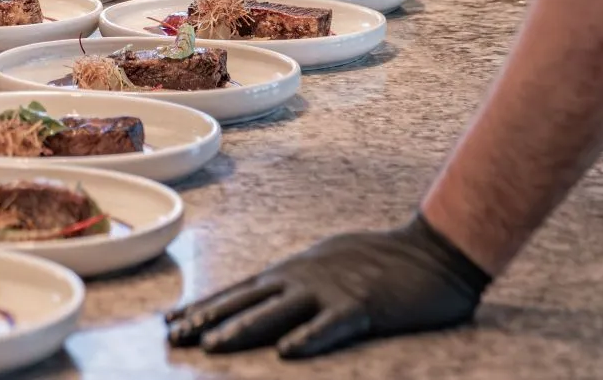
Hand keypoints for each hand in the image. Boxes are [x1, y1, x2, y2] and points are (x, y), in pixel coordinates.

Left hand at [166, 214, 489, 359]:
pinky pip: (331, 324)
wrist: (430, 251)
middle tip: (175, 336)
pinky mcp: (362, 305)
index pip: (239, 292)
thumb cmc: (378, 260)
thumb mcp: (324, 265)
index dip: (205, 307)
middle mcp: (301, 278)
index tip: (172, 322)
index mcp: (292, 271)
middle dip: (207, 319)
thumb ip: (294, 282)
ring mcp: (330, 290)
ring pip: (276, 312)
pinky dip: (308, 336)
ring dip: (242, 329)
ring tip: (212, 345)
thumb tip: (263, 296)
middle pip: (246, 301)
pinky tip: (287, 351)